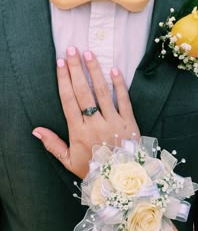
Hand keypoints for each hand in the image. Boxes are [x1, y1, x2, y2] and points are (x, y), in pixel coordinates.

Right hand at [32, 47, 139, 178]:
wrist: (121, 180)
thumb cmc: (93, 169)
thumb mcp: (69, 161)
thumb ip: (53, 145)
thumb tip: (36, 130)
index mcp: (79, 132)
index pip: (69, 100)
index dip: (64, 80)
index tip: (60, 63)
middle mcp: (95, 124)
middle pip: (83, 92)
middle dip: (76, 69)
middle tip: (72, 50)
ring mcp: (113, 121)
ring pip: (102, 92)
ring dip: (95, 71)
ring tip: (89, 53)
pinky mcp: (129, 122)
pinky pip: (124, 100)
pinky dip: (119, 85)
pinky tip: (114, 69)